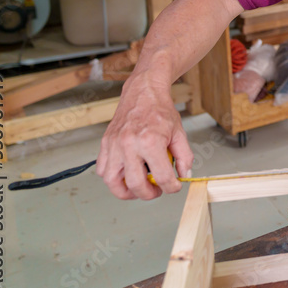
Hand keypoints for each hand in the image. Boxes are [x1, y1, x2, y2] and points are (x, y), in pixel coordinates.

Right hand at [96, 78, 193, 199]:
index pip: (161, 176)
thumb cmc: (160, 111)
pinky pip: (103, 169)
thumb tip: (184, 176)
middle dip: (148, 194)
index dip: (171, 187)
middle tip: (156, 191)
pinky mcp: (105, 143)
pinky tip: (126, 175)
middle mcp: (129, 144)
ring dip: (125, 191)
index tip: (173, 187)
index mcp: (150, 141)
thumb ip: (184, 157)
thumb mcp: (179, 133)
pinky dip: (113, 178)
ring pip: (112, 181)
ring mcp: (114, 144)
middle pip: (135, 184)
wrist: (143, 92)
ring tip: (138, 189)